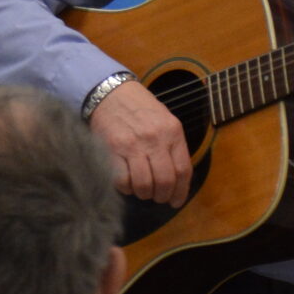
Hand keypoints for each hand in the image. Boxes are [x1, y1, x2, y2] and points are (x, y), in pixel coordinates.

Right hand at [91, 81, 190, 206]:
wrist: (110, 92)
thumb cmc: (139, 107)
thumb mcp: (164, 119)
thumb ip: (172, 144)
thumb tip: (176, 178)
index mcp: (172, 131)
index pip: (183, 170)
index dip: (181, 192)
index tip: (175, 201)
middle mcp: (154, 138)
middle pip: (165, 181)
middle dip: (162, 196)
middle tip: (157, 197)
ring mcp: (133, 144)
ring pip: (144, 184)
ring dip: (143, 194)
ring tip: (141, 191)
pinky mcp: (113, 148)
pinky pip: (122, 179)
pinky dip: (125, 187)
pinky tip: (126, 183)